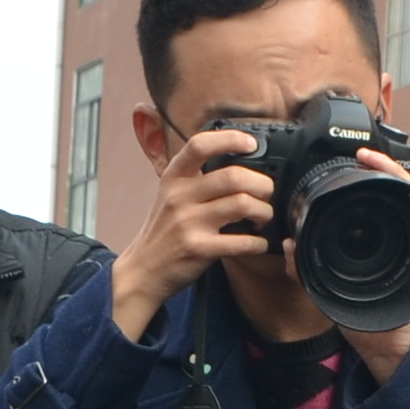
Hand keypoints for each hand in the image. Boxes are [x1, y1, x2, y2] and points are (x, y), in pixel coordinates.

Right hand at [108, 119, 281, 343]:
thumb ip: (196, 177)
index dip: (230, 139)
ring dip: (264, 212)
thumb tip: (239, 161)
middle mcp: (180, 196)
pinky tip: (258, 243)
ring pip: (243, 205)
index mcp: (174, 177)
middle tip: (266, 194)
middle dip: (262, 184)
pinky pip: (242, 241)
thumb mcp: (171, 194)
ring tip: (263, 218)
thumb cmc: (165, 230)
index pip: (200, 144)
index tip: (250, 144)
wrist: (143, 269)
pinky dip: (258, 243)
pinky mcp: (199, 248)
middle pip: (234, 176)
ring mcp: (188, 222)